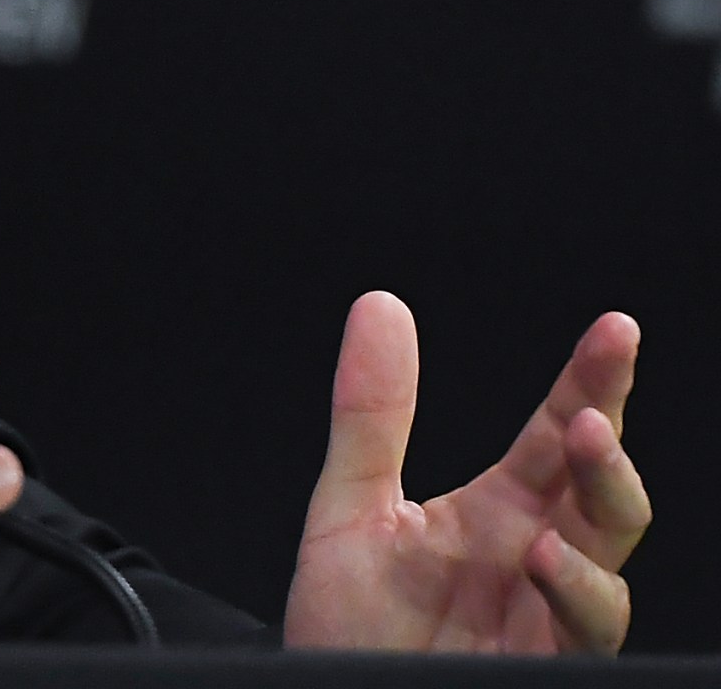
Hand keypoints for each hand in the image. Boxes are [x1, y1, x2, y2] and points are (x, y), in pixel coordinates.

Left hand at [284, 292, 647, 653]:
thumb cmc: (346, 631)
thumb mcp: (349, 510)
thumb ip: (371, 416)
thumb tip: (380, 307)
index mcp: (496, 512)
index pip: (557, 436)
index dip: (591, 383)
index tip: (613, 330)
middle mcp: (533, 557)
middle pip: (602, 491)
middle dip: (609, 447)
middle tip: (591, 410)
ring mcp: (546, 615)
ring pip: (612, 557)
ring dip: (605, 505)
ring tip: (577, 459)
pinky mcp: (546, 664)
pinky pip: (587, 629)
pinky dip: (573, 589)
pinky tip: (541, 552)